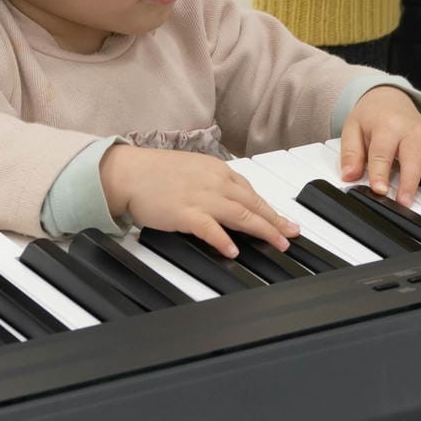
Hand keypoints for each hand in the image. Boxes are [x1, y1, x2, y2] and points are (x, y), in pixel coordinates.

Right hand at [99, 145, 297, 257]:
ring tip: (278, 243)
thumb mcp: (192, 170)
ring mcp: (201, 197)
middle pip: (253, 204)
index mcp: (217, 170)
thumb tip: (231, 198)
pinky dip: (223, 239)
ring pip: (241, 214)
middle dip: (276, 221)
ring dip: (263, 230)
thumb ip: (213, 183)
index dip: (270, 208)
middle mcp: (214, 181)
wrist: (128, 172)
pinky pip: (210, 228)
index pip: (250, 191)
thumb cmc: (155, 172)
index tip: (284, 220)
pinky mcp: (184, 213)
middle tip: (293, 234)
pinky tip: (234, 250)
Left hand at [339, 86, 420, 206]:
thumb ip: (350, 153)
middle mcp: (410, 131)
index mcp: (386, 126)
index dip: (380, 172)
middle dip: (410, 179)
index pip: (382, 152)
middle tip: (406, 200)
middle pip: (412, 155)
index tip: (379, 189)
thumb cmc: (370, 116)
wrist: (386, 97)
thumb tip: (349, 175)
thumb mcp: (352, 129)